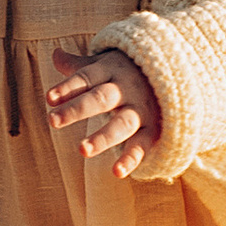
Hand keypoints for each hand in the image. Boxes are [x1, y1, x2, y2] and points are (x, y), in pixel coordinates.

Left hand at [45, 45, 162, 177]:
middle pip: (100, 98)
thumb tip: (56, 53)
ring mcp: (141, 109)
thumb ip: (79, 64)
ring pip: (122, 123)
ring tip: (82, 150)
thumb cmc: (129, 70)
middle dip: (77, 109)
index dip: (68, 87)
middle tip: (52, 120)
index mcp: (110, 70)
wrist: (176, 71)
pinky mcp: (153, 129)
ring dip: (103, 137)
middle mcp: (126, 89)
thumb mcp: (105, 63)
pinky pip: (142, 145)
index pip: (86, 77)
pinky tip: (117, 172)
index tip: (49, 98)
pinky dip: (131, 158)